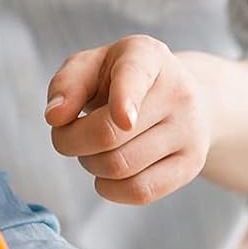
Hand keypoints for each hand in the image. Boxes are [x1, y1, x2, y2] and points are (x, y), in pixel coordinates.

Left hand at [45, 36, 211, 204]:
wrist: (178, 96)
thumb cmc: (121, 81)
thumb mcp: (91, 67)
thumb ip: (67, 83)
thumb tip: (55, 116)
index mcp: (147, 56)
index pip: (135, 77)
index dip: (126, 99)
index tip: (123, 118)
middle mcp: (177, 90)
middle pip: (108, 134)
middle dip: (71, 141)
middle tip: (67, 135)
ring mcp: (189, 130)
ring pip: (121, 167)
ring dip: (91, 165)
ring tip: (94, 149)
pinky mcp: (192, 165)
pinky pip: (141, 192)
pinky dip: (111, 189)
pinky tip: (109, 173)